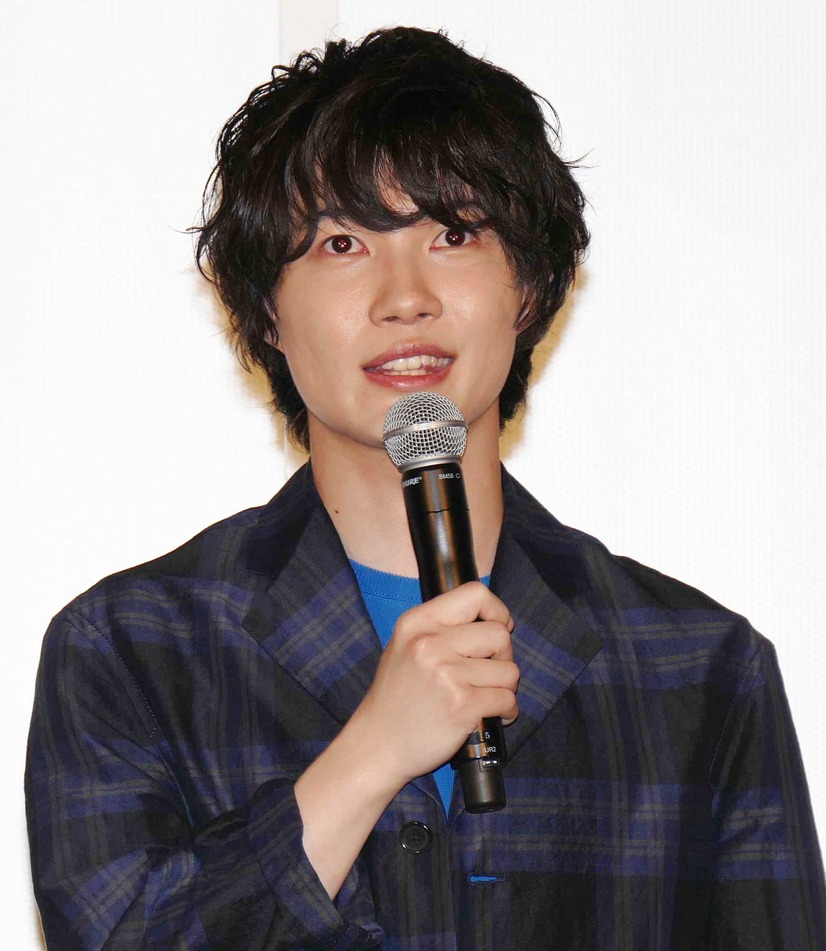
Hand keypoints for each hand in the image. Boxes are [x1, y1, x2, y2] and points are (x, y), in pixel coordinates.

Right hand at [347, 581, 518, 790]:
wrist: (377, 745)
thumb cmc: (396, 696)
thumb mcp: (405, 646)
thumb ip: (442, 628)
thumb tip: (498, 620)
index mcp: (417, 622)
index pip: (475, 594)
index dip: (496, 611)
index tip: (497, 629)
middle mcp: (430, 643)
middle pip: (499, 634)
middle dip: (503, 656)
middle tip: (488, 673)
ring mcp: (446, 674)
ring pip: (509, 670)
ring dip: (506, 687)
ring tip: (486, 697)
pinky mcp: (462, 705)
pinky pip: (507, 700)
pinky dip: (507, 711)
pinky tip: (491, 716)